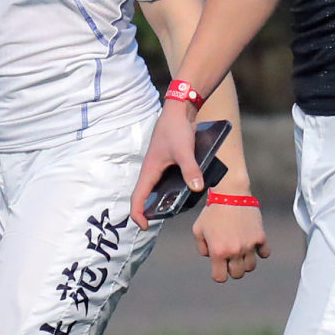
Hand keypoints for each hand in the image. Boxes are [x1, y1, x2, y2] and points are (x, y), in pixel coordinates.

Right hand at [129, 102, 202, 229]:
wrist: (180, 109)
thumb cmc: (177, 128)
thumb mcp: (185, 150)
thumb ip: (191, 170)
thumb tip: (197, 189)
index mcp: (150, 170)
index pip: (137, 197)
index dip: (138, 214)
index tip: (145, 226)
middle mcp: (151, 169)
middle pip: (144, 195)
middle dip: (149, 210)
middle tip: (161, 220)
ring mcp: (159, 165)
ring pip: (155, 188)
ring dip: (160, 200)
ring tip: (174, 209)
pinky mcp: (167, 160)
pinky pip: (165, 179)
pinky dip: (171, 188)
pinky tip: (186, 191)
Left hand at [193, 199, 270, 281]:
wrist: (230, 193)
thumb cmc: (213, 210)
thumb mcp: (198, 229)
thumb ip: (202, 247)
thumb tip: (210, 256)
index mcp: (218, 251)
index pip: (220, 277)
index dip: (219, 274)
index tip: (219, 267)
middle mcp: (234, 251)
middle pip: (237, 274)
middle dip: (232, 268)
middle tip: (231, 258)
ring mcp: (249, 245)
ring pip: (251, 267)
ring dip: (246, 261)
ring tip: (242, 251)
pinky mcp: (260, 237)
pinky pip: (265, 254)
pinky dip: (261, 252)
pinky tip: (253, 244)